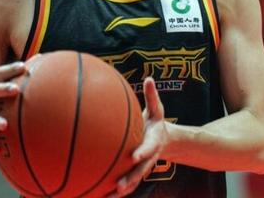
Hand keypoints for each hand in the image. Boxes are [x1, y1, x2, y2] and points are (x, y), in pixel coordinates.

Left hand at [108, 77, 168, 196]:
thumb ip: (153, 96)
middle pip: (139, 173)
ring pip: (132, 183)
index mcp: (153, 143)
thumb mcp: (158, 109)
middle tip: (119, 186)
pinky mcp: (133, 172)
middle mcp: (147, 159)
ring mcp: (141, 168)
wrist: (164, 140)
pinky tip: (98, 195)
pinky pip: (124, 183)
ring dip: (121, 192)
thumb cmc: (156, 122)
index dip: (142, 153)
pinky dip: (113, 191)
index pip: (148, 149)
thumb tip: (149, 78)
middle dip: (130, 180)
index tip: (135, 156)